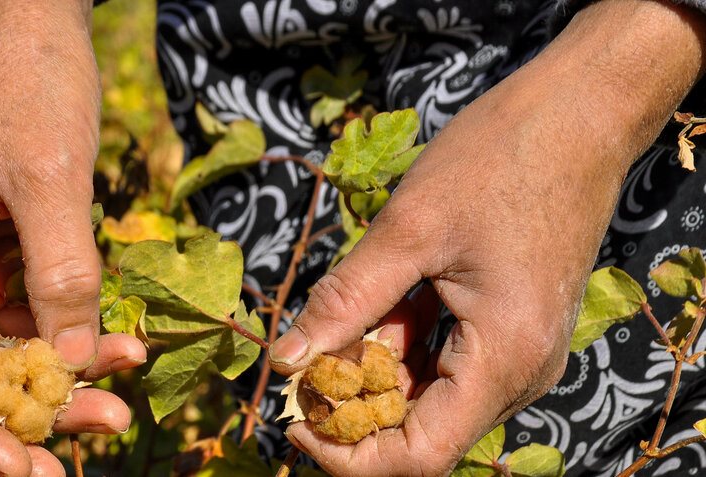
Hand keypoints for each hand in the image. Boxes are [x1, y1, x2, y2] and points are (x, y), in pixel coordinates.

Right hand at [0, 2, 143, 475]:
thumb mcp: (48, 178)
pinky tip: (123, 354)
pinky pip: (39, 317)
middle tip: (89, 443)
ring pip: (7, 351)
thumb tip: (75, 369)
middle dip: (24, 414)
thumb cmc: (26, 80)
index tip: (19, 465)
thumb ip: (62, 275)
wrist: (36, 20)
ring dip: (63, 383)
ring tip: (121, 411)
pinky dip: (77, 340)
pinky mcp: (9, 254)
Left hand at [268, 1, 705, 474]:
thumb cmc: (499, 160)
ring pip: (429, 395)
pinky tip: (375, 306)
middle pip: (421, 429)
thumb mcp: (409, 229)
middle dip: (352, 407)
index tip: (292, 420)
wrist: (576, 114)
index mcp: (504, 359)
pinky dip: (399, 345)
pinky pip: (445, 361)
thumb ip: (345, 300)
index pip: (420, 456)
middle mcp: (519, 372)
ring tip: (337, 321)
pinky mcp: (510, 327)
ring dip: (373, 372)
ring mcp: (519, 351)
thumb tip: (286, 360)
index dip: (348, 455)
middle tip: (300, 362)